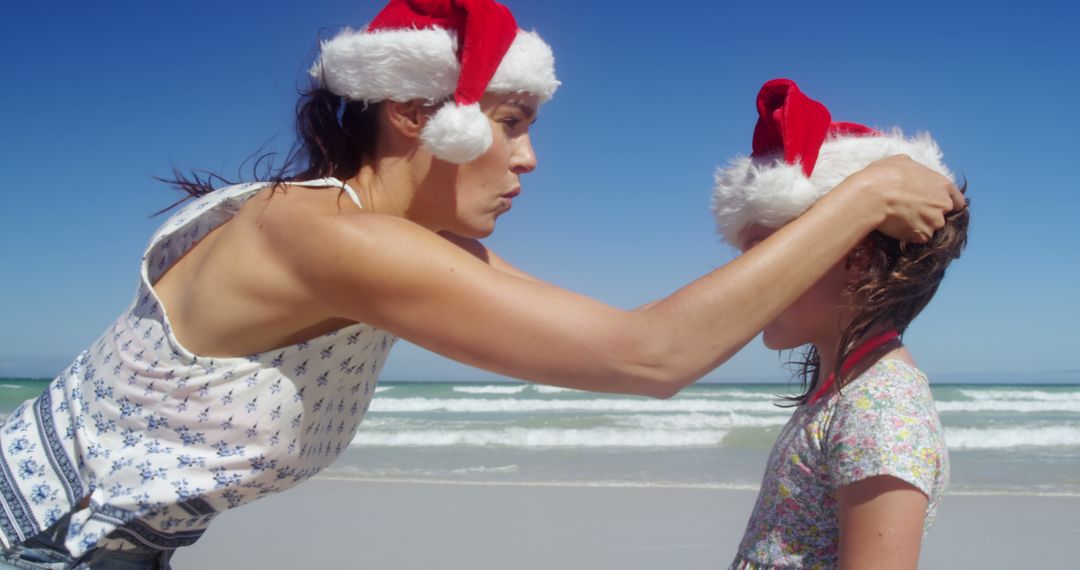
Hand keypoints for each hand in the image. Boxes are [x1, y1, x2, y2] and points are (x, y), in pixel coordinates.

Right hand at [846, 155, 965, 242]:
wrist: (872, 196)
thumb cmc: (885, 175)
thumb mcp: (902, 162)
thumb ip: (916, 171)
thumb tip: (912, 174)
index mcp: (942, 184)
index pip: (958, 201)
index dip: (946, 203)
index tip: (935, 206)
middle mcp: (943, 204)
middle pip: (943, 215)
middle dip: (930, 215)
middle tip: (911, 212)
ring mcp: (934, 222)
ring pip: (930, 227)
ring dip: (919, 225)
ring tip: (900, 219)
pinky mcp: (922, 235)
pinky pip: (918, 238)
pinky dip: (909, 235)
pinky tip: (896, 226)